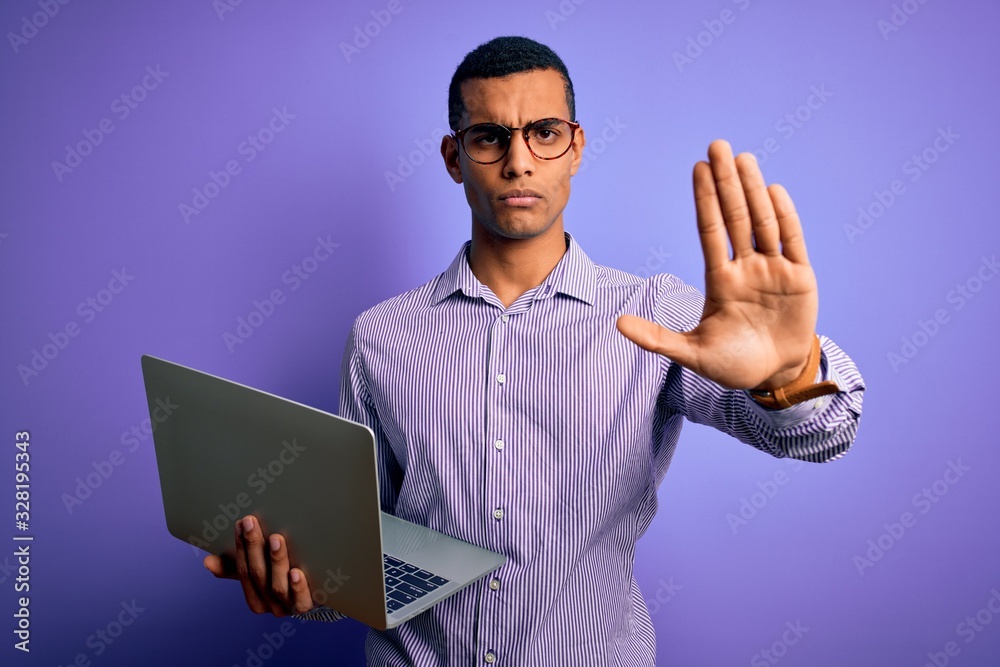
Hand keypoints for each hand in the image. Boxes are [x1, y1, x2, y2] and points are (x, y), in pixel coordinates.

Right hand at [203, 515, 315, 616]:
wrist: (320, 596)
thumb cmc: (284, 580)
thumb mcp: (261, 574)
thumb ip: (235, 569)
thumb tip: (207, 562)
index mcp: (255, 599)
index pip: (242, 570)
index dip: (240, 547)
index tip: (241, 523)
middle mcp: (270, 606)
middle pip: (258, 575)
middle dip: (253, 547)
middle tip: (251, 522)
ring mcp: (290, 607)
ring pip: (278, 587)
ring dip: (276, 561)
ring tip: (277, 538)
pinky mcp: (310, 607)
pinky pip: (302, 601)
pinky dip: (298, 587)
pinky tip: (297, 572)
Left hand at [617, 139, 816, 390]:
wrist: (774, 376)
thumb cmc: (732, 364)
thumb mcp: (691, 353)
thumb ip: (657, 338)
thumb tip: (617, 324)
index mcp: (720, 280)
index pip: (710, 230)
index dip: (705, 199)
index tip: (698, 167)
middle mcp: (746, 267)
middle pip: (735, 216)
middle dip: (726, 182)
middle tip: (718, 145)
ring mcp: (773, 269)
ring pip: (763, 222)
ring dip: (754, 190)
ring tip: (744, 159)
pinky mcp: (800, 278)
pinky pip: (793, 241)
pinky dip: (784, 216)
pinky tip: (773, 190)